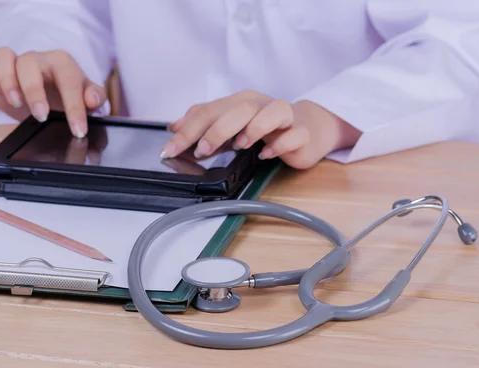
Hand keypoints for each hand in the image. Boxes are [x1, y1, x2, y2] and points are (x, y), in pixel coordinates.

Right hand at [0, 47, 106, 136]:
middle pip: (29, 62)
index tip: (78, 130)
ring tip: (16, 104)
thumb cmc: (68, 94)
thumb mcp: (87, 98)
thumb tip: (93, 100)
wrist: (50, 95)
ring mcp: (14, 64)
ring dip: (7, 81)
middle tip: (41, 117)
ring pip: (3, 56)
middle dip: (34, 91)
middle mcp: (37, 59)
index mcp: (62, 63)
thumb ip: (95, 98)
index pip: (68, 79)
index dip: (74, 106)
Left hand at [161, 90, 361, 168]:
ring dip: (252, 129)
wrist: (309, 127)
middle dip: (216, 130)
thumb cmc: (266, 127)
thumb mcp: (231, 125)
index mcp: (240, 102)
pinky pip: (293, 135)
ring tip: (238, 146)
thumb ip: (204, 125)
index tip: (170, 149)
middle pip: (239, 108)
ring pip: (271, 112)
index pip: (210, 110)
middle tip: (201, 151)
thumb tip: (174, 127)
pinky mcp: (302, 134)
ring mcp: (284, 118)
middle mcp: (261, 105)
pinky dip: (278, 144)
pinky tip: (266, 154)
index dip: (188, 129)